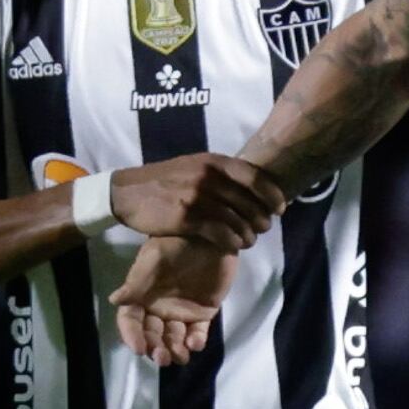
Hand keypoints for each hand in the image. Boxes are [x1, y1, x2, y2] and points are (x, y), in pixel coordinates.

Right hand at [108, 152, 283, 250]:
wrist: (128, 192)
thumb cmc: (166, 181)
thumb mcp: (194, 165)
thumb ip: (222, 173)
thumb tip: (255, 188)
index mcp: (214, 161)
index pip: (255, 178)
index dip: (273, 195)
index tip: (280, 208)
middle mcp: (208, 176)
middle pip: (250, 203)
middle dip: (262, 219)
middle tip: (263, 229)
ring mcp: (197, 196)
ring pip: (238, 221)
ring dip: (249, 235)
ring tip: (248, 241)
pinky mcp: (186, 218)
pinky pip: (221, 234)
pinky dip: (232, 243)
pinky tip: (233, 247)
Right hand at [110, 237, 233, 366]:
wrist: (210, 233)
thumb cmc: (177, 241)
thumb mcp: (154, 257)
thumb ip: (137, 280)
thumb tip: (114, 300)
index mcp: (142, 294)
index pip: (131, 320)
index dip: (132, 335)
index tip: (139, 349)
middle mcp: (159, 307)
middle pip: (152, 335)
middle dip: (155, 349)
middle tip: (162, 358)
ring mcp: (181, 311)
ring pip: (174, 338)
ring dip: (175, 350)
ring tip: (180, 357)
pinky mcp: (204, 313)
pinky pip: (198, 333)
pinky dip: (196, 342)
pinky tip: (196, 343)